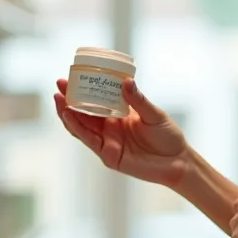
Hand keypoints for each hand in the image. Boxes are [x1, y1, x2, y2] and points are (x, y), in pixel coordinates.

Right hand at [53, 78, 189, 187]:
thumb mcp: (154, 114)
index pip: (95, 100)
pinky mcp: (108, 155)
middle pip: (83, 113)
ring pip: (81, 127)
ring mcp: (107, 142)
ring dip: (68, 113)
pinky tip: (69, 116)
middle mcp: (109, 128)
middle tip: (59, 85)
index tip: (71, 76)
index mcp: (118, 115)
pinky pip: (89, 141)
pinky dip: (78, 129)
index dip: (82, 90)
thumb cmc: (168, 136)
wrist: (178, 161)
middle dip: (69, 99)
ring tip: (59, 99)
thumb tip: (126, 81)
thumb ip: (138, 100)